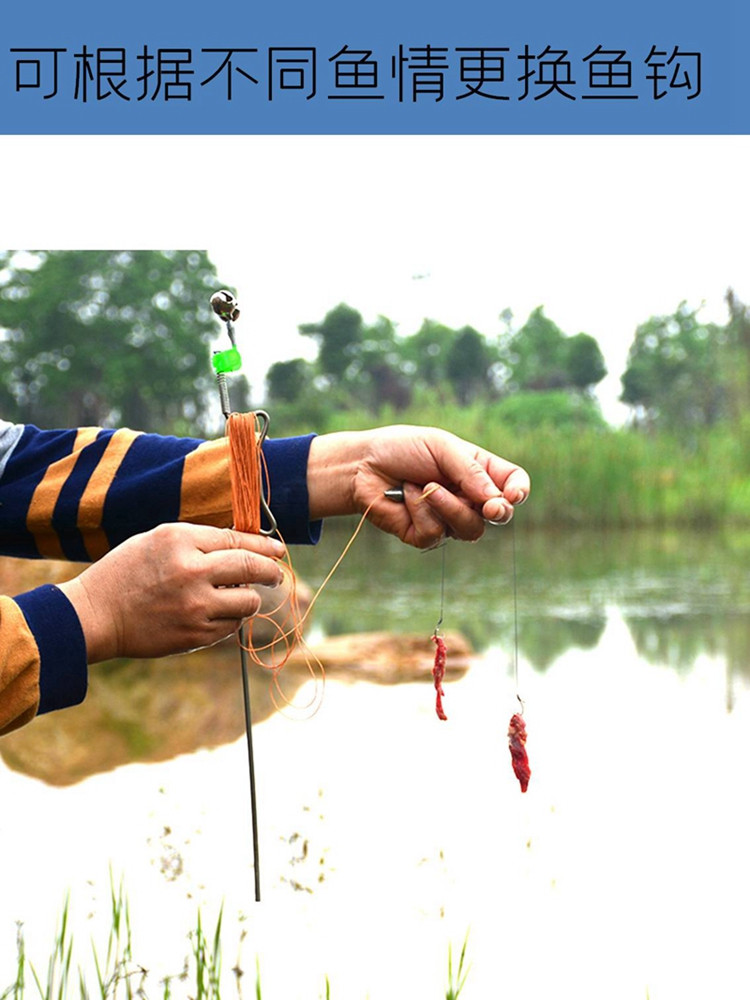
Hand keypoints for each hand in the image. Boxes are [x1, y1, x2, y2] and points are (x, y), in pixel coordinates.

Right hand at [58, 522, 284, 661]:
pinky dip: (230, 619)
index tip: (278, 549)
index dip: (264, 544)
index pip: (237, 539)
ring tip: (237, 596)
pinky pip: (232, 626)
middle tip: (276, 574)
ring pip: (248, 601)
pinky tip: (214, 614)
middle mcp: (191, 570)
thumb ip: (199, 540)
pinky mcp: (195, 633)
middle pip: (252, 567)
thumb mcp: (158, 541)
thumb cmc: (127, 573)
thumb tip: (245, 544)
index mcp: (180, 539)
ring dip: (249, 598)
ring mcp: (195, 604)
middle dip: (271, 571)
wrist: (95, 615)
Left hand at [307, 426, 529, 548]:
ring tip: (424, 485)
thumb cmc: (403, 449)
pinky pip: (436, 532)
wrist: (362, 464)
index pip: (513, 485)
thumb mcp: (441, 446)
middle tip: (489, 505)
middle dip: (495, 510)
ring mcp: (447, 518)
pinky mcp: (424, 534)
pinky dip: (420, 509)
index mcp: (479, 472)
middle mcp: (468, 498)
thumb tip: (497, 500)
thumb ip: (471, 471)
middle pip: (498, 515)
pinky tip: (405, 494)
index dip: (519, 492)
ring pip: (469, 529)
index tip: (514, 495)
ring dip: (448, 506)